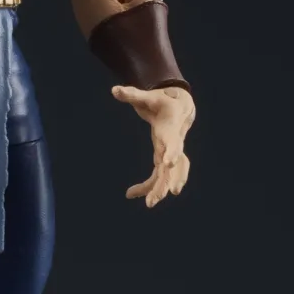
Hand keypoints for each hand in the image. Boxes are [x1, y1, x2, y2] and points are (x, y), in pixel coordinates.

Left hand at [112, 84, 195, 207]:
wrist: (179, 107)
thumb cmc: (161, 102)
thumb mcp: (147, 97)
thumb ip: (132, 95)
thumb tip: (114, 90)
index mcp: (170, 129)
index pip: (173, 143)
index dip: (171, 153)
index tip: (167, 164)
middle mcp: (174, 144)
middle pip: (173, 166)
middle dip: (165, 182)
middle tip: (157, 198)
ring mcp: (171, 153)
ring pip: (167, 175)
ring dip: (159, 189)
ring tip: (149, 203)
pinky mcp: (165, 159)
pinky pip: (158, 176)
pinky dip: (148, 185)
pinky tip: (130, 193)